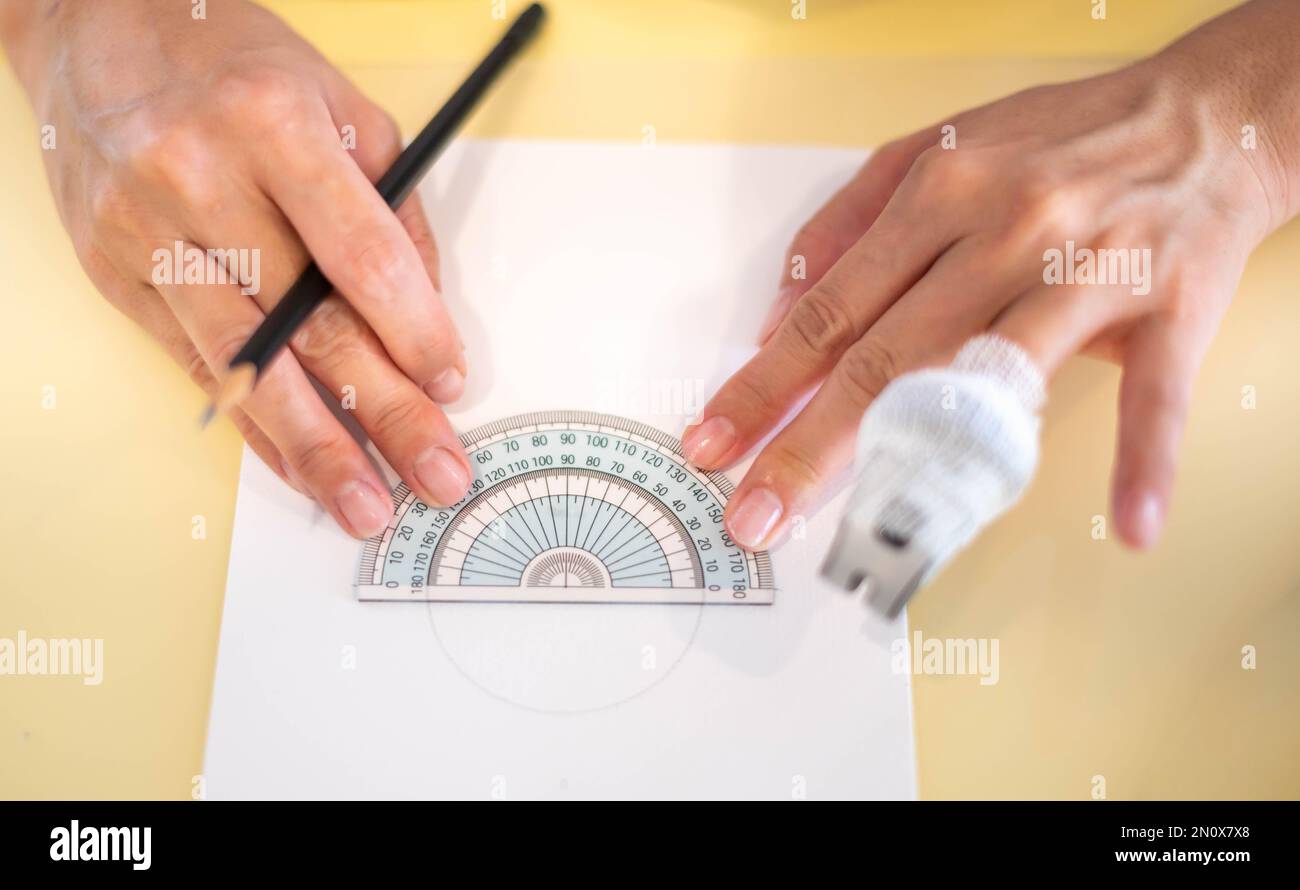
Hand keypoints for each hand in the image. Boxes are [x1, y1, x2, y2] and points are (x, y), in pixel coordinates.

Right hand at [1, 0, 470, 537]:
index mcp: (272, 126)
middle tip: (436, 474)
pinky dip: (253, 426)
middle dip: (384, 414)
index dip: (412, 331)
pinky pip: (197, 368)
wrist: (94, 27)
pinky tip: (297, 468)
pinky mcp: (116, 274)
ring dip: (314, 448)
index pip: (359, 255)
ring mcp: (149, 235)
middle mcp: (202, 182)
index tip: (450, 383)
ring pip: (246, 366)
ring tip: (364, 505)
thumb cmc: (233, 63)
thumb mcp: (340, 103)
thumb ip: (393, 207)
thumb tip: (428, 313)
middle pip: (310, 327)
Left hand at [682, 0, 1299, 551]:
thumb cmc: (1060, 142)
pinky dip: (1145, 459)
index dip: (764, 383)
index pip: (830, 310)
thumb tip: (774, 308)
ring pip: (993, 377)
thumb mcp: (935, 148)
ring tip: (875, 535)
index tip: (714, 441)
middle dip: (808, 444)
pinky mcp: (1170, 306)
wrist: (1206, 116)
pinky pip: (1157, 393)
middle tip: (756, 510)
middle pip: (887, 356)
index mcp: (941, 193)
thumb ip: (845, 222)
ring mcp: (1088, 271)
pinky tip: (1128, 524)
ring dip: (930, 465)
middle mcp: (1006, 230)